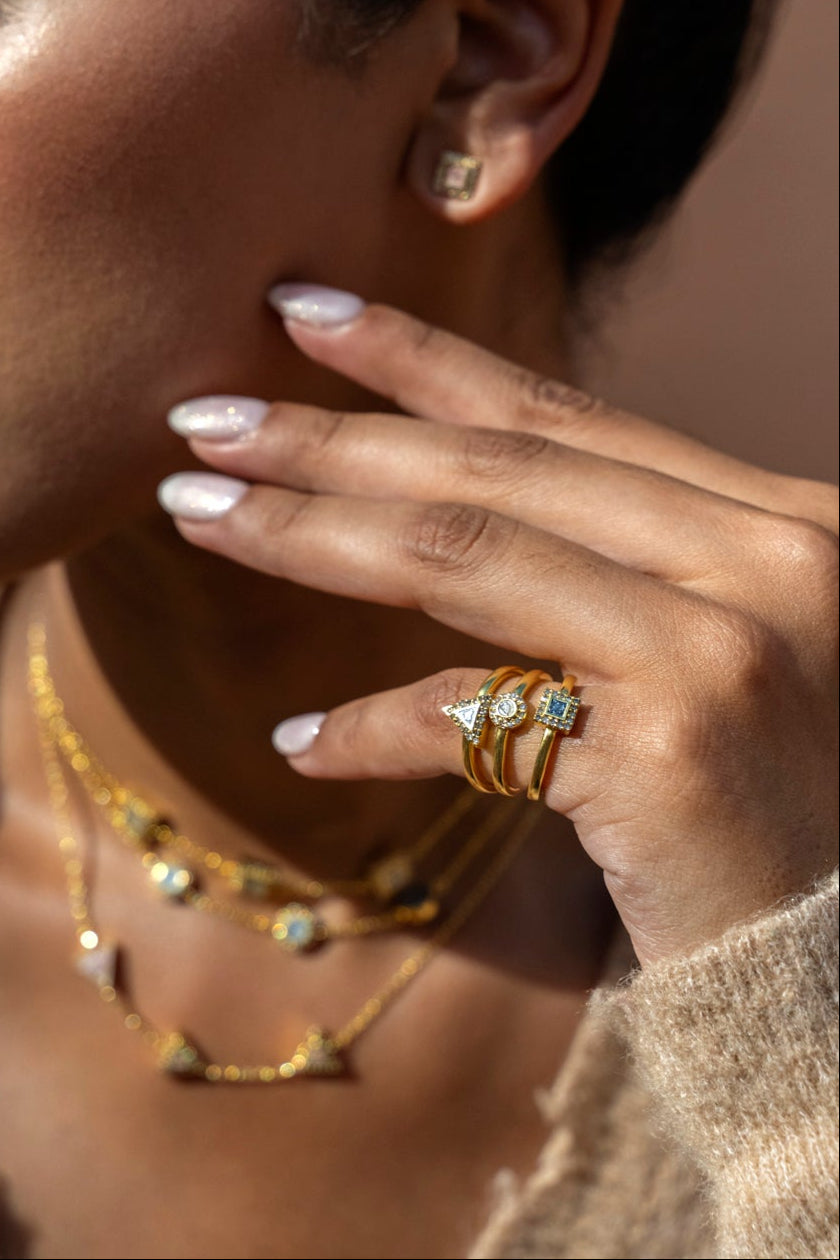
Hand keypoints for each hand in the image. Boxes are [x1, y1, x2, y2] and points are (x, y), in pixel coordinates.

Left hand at [160, 289, 838, 966]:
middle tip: (203, 421)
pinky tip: (302, 744)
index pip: (565, 418)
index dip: (420, 360)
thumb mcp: (707, 649)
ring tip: (198, 512)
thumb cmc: (761, 808)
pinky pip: (475, 717)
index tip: (301, 313)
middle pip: (497, 474)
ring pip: (466, 561)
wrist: (833, 955)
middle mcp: (763, 561)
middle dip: (332, 437)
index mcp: (772, 521)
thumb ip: (613, 569)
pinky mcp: (670, 758)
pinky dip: (375, 730)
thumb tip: (431, 506)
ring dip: (310, 536)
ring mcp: (719, 653)